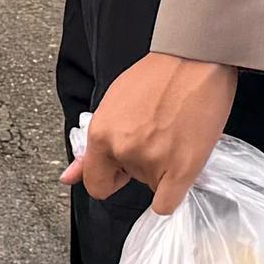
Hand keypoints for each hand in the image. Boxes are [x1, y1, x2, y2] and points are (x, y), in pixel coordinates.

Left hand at [66, 52, 238, 213]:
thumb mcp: (112, 104)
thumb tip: (68, 178)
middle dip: (139, 167)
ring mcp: (152, 160)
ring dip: (162, 170)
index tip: (124, 166)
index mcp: (101, 134)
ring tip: (174, 135)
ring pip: (153, 187)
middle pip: (128, 181)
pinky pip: (167, 204)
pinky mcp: (182, 168)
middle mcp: (123, 150)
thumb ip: (91, 147)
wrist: (195, 58)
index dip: (111, 175)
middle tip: (156, 137)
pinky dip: (171, 195)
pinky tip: (180, 171)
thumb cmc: (157, 75)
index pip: (95, 183)